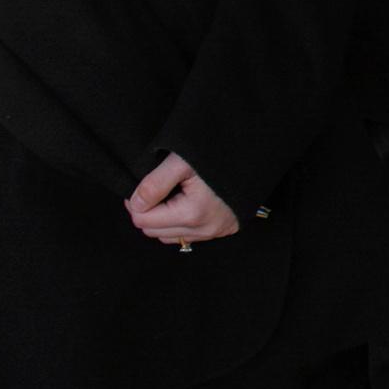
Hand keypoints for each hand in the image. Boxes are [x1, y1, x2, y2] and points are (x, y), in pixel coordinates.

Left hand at [126, 153, 240, 244]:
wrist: (254, 151)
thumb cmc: (217, 153)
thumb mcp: (181, 162)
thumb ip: (153, 184)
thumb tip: (134, 204)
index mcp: (193, 214)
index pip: (143, 221)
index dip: (135, 203)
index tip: (140, 186)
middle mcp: (205, 229)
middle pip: (154, 232)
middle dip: (148, 212)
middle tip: (153, 188)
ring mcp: (216, 231)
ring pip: (170, 237)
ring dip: (163, 220)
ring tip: (171, 195)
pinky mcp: (225, 229)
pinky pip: (190, 235)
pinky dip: (180, 223)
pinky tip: (186, 203)